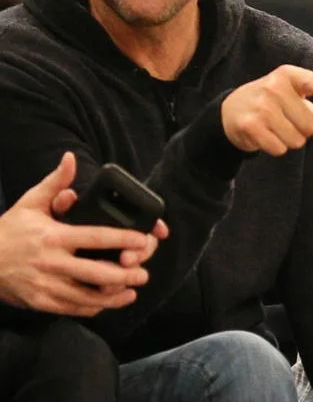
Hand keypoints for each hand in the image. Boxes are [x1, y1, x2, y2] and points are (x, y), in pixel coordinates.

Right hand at [0, 153, 154, 315]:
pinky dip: (92, 308)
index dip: (123, 239)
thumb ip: (55, 183)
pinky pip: (72, 308)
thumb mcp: (30, 203)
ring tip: (132, 292)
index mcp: (54, 236)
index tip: (143, 240)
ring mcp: (46, 285)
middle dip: (125, 275)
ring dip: (114, 297)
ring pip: (88, 296)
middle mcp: (52, 262)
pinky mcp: (40, 302)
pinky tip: (107, 303)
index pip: (96, 237)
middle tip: (144, 273)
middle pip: (98, 272)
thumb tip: (70, 159)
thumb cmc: (8, 231)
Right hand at [222, 64, 312, 154]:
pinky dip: (275, 147)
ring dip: (288, 141)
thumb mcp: (297, 105)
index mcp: (289, 76)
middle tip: (286, 121)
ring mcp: (261, 105)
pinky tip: (264, 135)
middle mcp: (274, 86)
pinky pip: (278, 148)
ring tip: (274, 128)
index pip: (311, 81)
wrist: (232, 109)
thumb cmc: (273, 105)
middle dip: (303, 131)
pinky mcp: (250, 124)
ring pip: (295, 140)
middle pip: (310, 125)